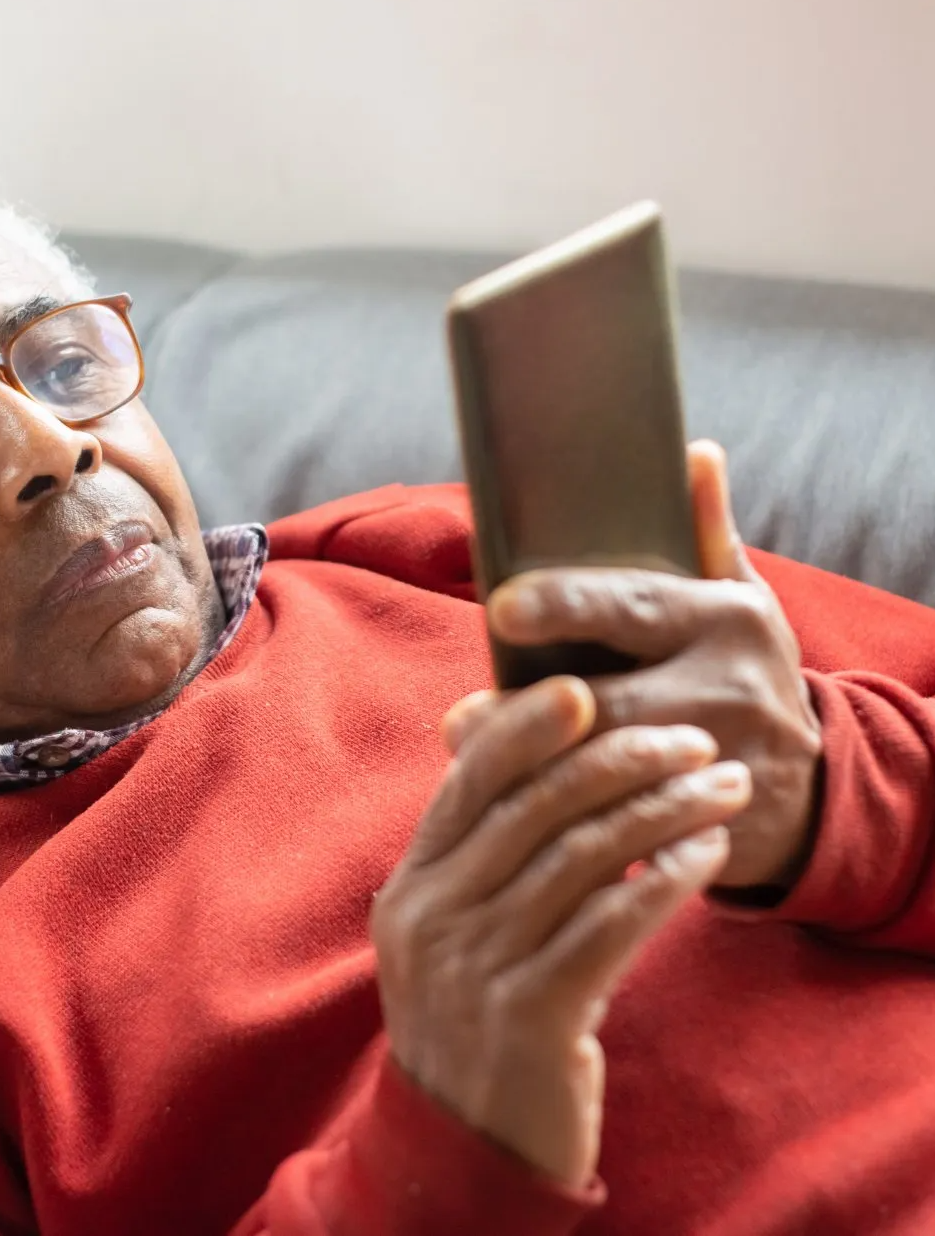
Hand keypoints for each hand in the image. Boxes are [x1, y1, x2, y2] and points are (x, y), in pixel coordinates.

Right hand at [373, 676, 748, 1186]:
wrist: (463, 1145)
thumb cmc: (475, 1018)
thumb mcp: (451, 934)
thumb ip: (480, 858)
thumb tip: (542, 764)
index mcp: (411, 887)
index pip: (469, 782)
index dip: (525, 727)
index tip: (585, 690)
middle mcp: (433, 917)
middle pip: (536, 807)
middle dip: (620, 759)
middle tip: (689, 738)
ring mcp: (478, 967)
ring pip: (583, 856)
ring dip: (663, 809)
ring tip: (720, 786)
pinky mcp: (533, 1015)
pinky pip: (613, 923)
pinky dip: (667, 877)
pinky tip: (707, 852)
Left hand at [469, 441, 822, 890]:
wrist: (821, 784)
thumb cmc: (749, 672)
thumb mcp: (743, 599)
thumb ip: (708, 533)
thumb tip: (694, 452)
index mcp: (725, 618)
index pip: (633, 606)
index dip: (565, 605)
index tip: (503, 606)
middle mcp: (729, 686)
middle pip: (606, 701)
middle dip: (526, 712)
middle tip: (462, 717)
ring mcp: (723, 762)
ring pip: (606, 771)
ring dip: (533, 768)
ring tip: (473, 755)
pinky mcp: (711, 828)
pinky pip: (627, 831)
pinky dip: (570, 822)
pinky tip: (522, 815)